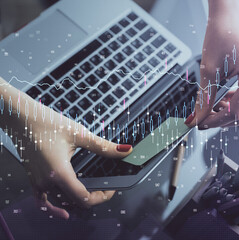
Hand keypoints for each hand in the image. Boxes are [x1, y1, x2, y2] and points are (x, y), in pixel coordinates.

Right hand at [19, 102, 131, 218]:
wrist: (22, 118)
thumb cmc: (47, 123)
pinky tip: (62, 210)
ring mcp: (38, 182)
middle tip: (105, 187)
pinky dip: (53, 207)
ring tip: (91, 193)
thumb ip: (103, 146)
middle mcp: (47, 182)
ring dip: (76, 202)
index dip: (102, 197)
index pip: (84, 198)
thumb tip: (125, 150)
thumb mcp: (80, 134)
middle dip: (93, 197)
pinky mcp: (33, 178)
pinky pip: (42, 200)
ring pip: (60, 202)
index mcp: (60, 173)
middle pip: (74, 202)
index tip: (111, 189)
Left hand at [186, 0, 238, 128]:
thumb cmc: (222, 33)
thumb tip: (196, 119)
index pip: (237, 113)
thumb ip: (204, 99)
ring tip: (216, 105)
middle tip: (207, 117)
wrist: (232, 14)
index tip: (201, 123)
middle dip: (226, 120)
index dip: (216, 121)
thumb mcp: (210, 70)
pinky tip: (226, 98)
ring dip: (235, 113)